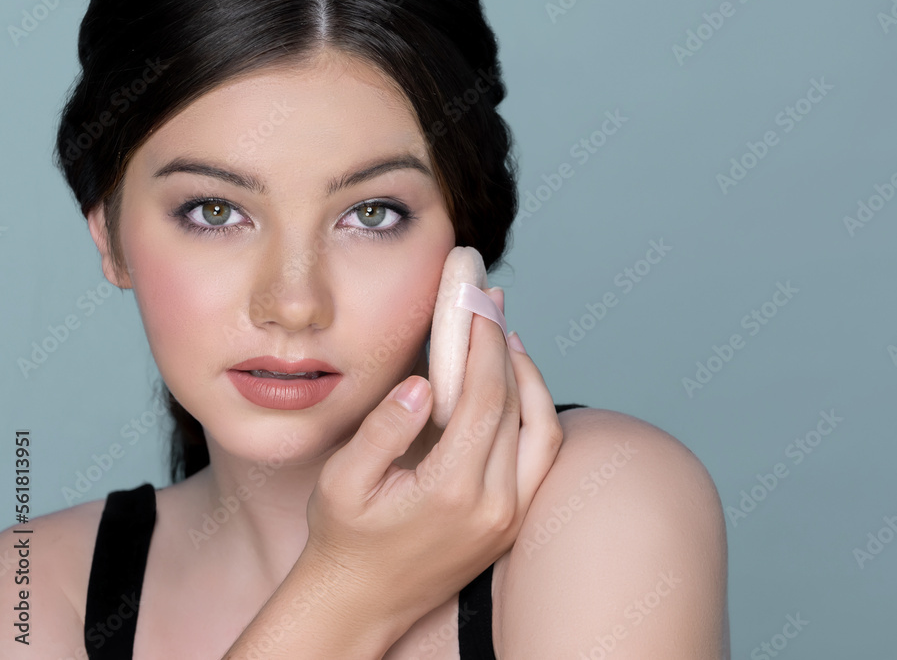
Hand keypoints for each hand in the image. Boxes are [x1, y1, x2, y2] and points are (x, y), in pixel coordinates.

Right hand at [304, 287, 563, 635]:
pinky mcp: (513, 524)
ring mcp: (510, 519)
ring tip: (507, 341)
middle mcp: (495, 506)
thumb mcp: (342, 482)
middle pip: (520, 409)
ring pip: (545, 435)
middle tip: (493, 307)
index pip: (487, 399)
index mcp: (452, 491)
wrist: (360, 603)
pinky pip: (541, 460)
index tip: (478, 302)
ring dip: (531, 382)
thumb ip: (383, 430)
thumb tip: (424, 384)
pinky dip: (533, 417)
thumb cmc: (344, 540)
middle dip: (507, 349)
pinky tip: (513, 389)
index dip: (485, 343)